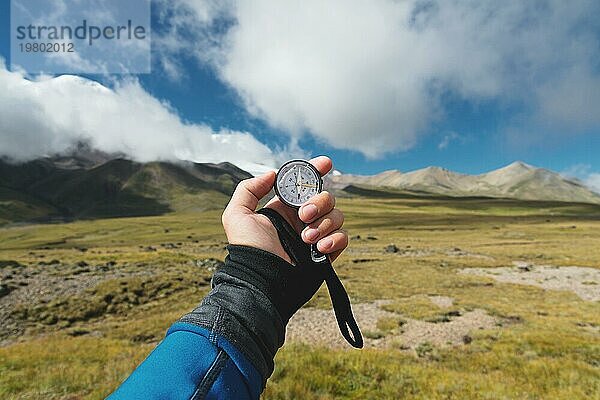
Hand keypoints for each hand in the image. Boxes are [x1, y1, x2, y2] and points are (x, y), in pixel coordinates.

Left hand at [221, 156, 347, 262]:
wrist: (262, 281)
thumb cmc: (248, 249)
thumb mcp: (237, 215)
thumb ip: (249, 189)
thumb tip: (272, 174)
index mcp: (285, 209)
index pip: (305, 184)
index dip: (317, 171)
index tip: (325, 163)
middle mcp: (302, 220)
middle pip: (326, 198)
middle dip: (319, 202)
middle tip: (303, 215)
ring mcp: (316, 236)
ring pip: (337, 216)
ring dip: (325, 223)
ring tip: (307, 238)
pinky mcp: (327, 254)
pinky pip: (343, 238)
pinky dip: (335, 239)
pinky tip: (319, 247)